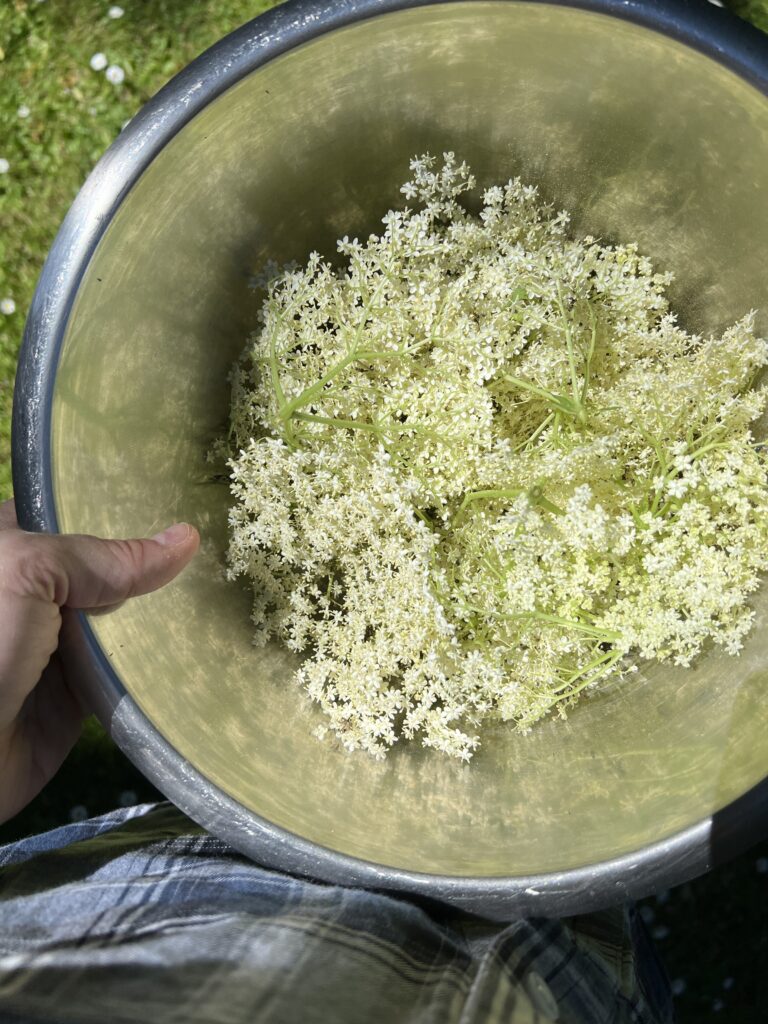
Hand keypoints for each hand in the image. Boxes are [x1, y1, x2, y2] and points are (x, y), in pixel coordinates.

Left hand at [0, 498, 198, 823]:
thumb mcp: (24, 574)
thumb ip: (97, 557)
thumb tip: (184, 540)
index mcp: (7, 549)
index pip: (69, 514)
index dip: (119, 510)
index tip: (176, 504)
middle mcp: (31, 593)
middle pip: (102, 567)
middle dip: (149, 562)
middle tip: (211, 548)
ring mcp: (53, 644)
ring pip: (120, 619)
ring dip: (160, 615)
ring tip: (218, 590)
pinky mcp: (74, 694)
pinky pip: (125, 671)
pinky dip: (156, 664)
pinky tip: (200, 643)